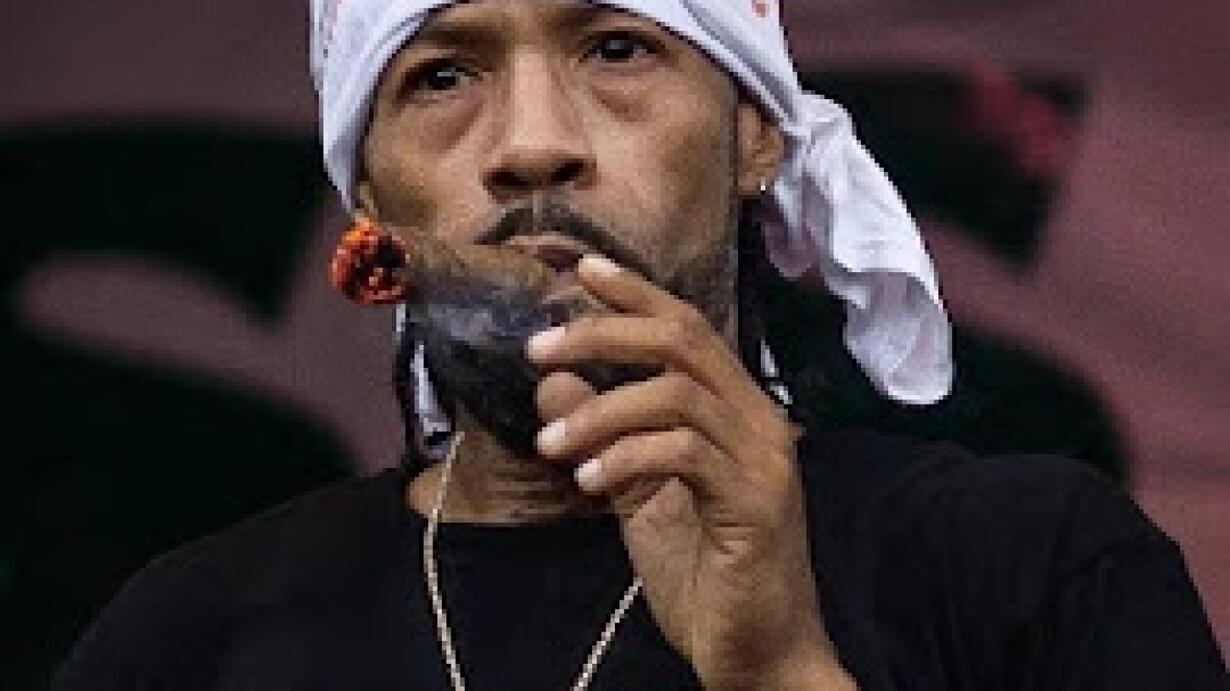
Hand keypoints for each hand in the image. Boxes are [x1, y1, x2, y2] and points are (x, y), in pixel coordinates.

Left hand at [528, 256, 854, 690]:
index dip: (635, 292)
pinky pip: (681, 453)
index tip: (579, 270)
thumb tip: (554, 381)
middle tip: (537, 348)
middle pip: (683, 340)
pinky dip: (624, 457)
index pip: (688, 328)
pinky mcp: (756, 502)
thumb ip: (605, 438)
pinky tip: (586, 482)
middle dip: (603, 331)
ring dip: (599, 410)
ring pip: (676, 393)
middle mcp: (759, 422)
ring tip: (550, 445)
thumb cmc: (704, 576)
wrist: (758, 654)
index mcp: (735, 413)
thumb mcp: (638, 497)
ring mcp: (764, 459)